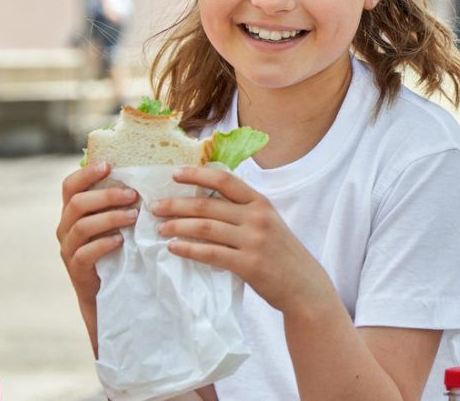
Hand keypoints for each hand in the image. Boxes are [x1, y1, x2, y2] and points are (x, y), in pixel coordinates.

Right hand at [56, 162, 139, 306]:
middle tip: (132, 194)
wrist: (102, 289)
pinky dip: (104, 244)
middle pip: (77, 203)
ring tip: (134, 216)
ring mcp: (68, 247)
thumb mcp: (109, 222)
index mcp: (71, 210)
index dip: (86, 174)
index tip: (108, 166)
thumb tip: (138, 176)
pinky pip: (85, 253)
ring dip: (110, 218)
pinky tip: (121, 240)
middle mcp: (65, 226)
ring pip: (82, 226)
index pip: (70, 185)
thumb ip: (114, 202)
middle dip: (106, 195)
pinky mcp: (76, 268)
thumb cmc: (110, 247)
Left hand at [152, 167, 335, 315]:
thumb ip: (242, 210)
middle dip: (176, 204)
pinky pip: (210, 253)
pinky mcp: (248, 264)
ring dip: (177, 226)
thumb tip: (204, 201)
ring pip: (205, 227)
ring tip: (160, 229)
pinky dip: (188, 249)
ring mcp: (253, 240)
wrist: (304, 286)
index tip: (174, 174)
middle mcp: (257, 217)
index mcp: (260, 202)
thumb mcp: (267, 222)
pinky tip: (174, 248)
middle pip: (207, 204)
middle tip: (155, 207)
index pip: (224, 179)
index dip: (197, 174)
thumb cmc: (281, 253)